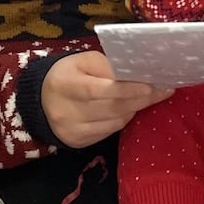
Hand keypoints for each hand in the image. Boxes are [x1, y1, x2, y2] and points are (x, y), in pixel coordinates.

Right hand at [42, 50, 173, 147]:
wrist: (41, 100)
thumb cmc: (69, 74)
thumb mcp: (83, 61)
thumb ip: (108, 66)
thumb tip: (138, 74)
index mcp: (65, 84)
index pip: (100, 89)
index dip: (128, 89)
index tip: (151, 86)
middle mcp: (66, 111)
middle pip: (111, 108)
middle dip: (141, 99)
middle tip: (163, 90)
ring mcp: (71, 130)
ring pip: (114, 122)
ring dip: (135, 109)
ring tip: (148, 97)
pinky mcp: (77, 142)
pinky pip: (109, 132)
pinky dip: (123, 119)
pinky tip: (128, 109)